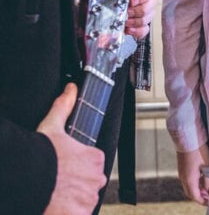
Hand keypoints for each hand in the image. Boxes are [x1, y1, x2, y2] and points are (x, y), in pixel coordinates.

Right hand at [38, 83, 105, 214]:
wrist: (29, 180)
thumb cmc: (41, 156)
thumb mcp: (52, 127)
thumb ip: (64, 107)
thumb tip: (71, 88)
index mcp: (95, 158)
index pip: (92, 164)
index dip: (77, 167)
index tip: (65, 170)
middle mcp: (96, 179)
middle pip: (89, 184)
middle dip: (77, 186)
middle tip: (58, 185)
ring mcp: (88, 200)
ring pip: (83, 201)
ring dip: (73, 201)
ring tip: (55, 197)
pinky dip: (69, 213)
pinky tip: (57, 208)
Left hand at [125, 0, 156, 39]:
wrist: (103, 11)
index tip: (132, 1)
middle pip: (152, 3)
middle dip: (139, 10)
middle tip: (128, 12)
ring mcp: (145, 13)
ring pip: (150, 16)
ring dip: (137, 21)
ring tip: (126, 21)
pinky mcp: (141, 25)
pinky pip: (145, 29)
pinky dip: (137, 31)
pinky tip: (128, 29)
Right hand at [177, 144, 208, 204]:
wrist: (188, 137)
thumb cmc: (199, 151)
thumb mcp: (207, 166)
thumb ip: (208, 180)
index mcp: (189, 180)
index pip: (195, 196)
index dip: (203, 201)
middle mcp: (183, 178)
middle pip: (191, 193)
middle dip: (200, 196)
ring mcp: (181, 172)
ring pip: (189, 186)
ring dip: (197, 189)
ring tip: (208, 187)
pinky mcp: (182, 167)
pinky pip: (188, 180)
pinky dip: (195, 183)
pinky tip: (202, 178)